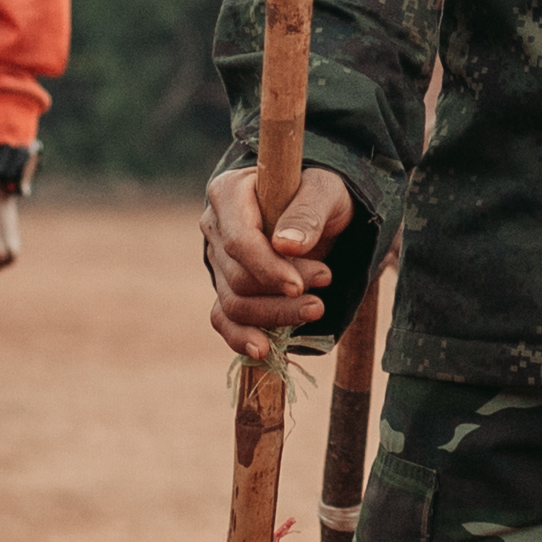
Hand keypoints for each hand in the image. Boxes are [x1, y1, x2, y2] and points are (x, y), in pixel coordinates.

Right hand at [204, 162, 355, 360]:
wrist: (319, 208)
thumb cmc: (320, 192)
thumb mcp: (325, 191)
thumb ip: (307, 212)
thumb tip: (287, 245)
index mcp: (228, 193)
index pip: (238, 241)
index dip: (267, 268)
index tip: (299, 285)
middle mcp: (215, 228)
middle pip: (237, 277)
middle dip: (281, 292)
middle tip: (326, 281)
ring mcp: (218, 261)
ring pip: (233, 303)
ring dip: (275, 315)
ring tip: (316, 308)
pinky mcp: (227, 287)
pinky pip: (224, 320)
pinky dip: (241, 338)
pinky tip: (263, 350)